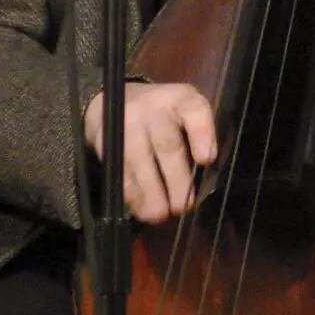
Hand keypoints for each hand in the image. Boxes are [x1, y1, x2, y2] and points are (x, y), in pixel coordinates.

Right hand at [83, 81, 216, 223]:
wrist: (114, 100)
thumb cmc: (163, 115)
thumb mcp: (185, 113)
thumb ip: (197, 137)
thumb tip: (206, 179)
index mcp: (182, 99)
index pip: (195, 110)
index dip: (202, 134)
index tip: (206, 160)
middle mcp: (155, 107)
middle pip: (167, 143)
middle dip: (176, 178)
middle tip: (183, 206)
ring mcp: (129, 122)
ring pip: (139, 158)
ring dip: (150, 190)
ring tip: (160, 214)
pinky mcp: (108, 139)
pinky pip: (120, 168)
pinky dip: (132, 193)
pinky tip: (142, 210)